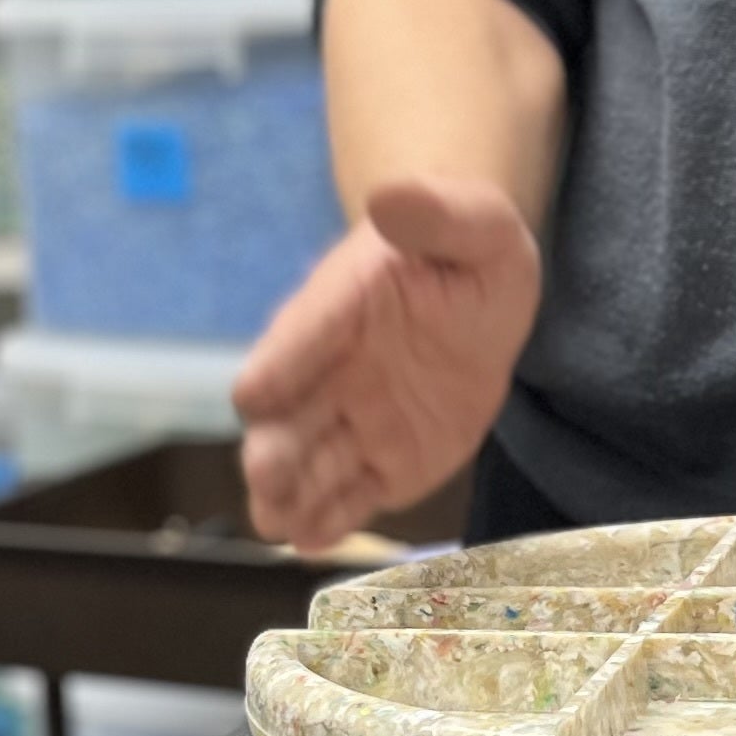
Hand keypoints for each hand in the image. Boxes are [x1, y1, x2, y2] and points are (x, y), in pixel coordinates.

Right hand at [234, 177, 541, 553]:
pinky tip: (314, 541)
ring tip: (278, 524)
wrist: (479, 294)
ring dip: (290, 495)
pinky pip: (351, 496)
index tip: (256, 393)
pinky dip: (329, 520)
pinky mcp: (384, 463)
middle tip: (266, 474)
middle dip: (273, 446)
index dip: (282, 360)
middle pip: (287, 413)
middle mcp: (332, 370)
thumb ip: (435, 213)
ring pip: (309, 464)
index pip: (303, 332)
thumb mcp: (474, 223)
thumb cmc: (468, 250)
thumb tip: (390, 194)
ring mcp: (354, 421)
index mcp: (343, 304)